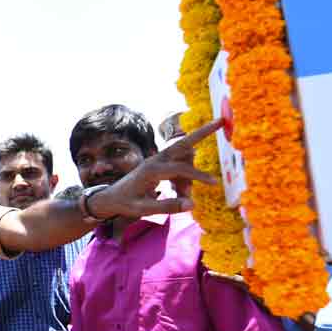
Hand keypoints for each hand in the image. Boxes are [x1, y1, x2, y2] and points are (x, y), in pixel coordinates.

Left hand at [91, 118, 223, 219]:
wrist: (111, 197)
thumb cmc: (126, 203)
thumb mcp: (144, 209)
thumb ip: (168, 206)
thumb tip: (192, 204)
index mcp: (151, 169)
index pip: (180, 168)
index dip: (198, 175)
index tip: (215, 183)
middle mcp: (156, 159)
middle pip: (183, 143)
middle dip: (202, 132)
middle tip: (220, 121)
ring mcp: (158, 159)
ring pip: (184, 159)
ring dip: (191, 174)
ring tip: (182, 194)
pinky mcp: (159, 163)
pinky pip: (179, 166)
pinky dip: (184, 178)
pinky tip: (179, 192)